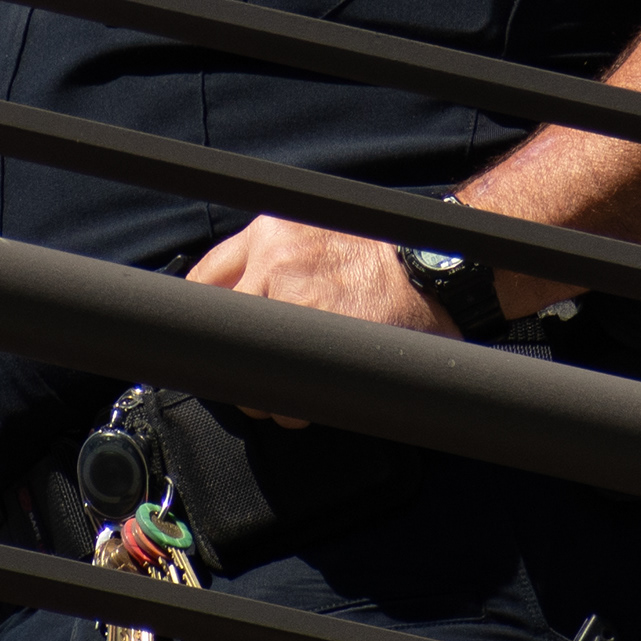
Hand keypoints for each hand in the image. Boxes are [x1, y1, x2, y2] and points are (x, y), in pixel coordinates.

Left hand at [186, 216, 450, 425]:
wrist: (437, 261)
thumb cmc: (380, 254)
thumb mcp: (314, 232)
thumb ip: (271, 256)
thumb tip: (228, 300)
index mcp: (269, 232)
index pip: (203, 281)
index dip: (203, 321)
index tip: (208, 344)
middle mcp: (275, 260)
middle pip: (222, 332)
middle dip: (236, 363)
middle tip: (254, 377)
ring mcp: (297, 299)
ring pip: (250, 370)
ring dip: (265, 393)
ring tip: (293, 389)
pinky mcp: (324, 338)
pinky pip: (288, 393)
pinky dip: (295, 407)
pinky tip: (315, 398)